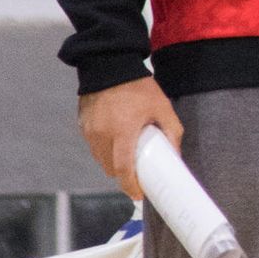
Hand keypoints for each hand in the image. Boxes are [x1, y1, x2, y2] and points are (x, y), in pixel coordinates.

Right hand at [77, 76, 181, 196]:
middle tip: (137, 173)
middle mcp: (102, 134)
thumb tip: (176, 155)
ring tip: (127, 154)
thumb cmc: (138, 86)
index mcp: (123, 132)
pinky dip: (104, 148)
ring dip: (112, 162)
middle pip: (110, 168)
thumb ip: (171, 132)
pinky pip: (93, 145)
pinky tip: (115, 139)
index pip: (123, 169)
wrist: (109, 63)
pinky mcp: (83, 125)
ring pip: (100, 159)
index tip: (138, 194)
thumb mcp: (162, 107)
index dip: (131, 186)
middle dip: (123, 175)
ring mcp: (90, 131)